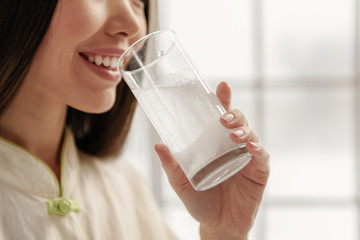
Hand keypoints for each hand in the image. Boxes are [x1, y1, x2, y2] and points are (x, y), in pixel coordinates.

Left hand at [155, 81, 269, 239]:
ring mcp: (247, 158)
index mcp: (216, 144)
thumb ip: (172, 165)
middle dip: (234, 114)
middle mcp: (233, 146)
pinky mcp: (258, 172)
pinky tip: (250, 147)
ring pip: (251, 134)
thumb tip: (158, 144)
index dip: (223, 101)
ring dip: (244, 130)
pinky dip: (257, 150)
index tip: (221, 86)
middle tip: (223, 117)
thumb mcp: (182, 182)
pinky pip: (262, 157)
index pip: (221, 117)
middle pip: (239, 122)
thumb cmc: (200, 200)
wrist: (217, 225)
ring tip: (233, 133)